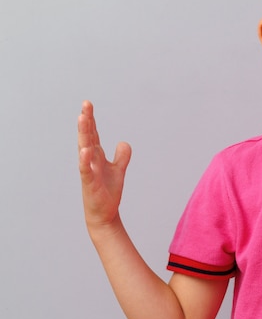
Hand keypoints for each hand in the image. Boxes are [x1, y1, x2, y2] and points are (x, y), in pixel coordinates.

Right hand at [78, 101, 131, 228]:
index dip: (91, 120)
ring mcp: (88, 171)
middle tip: (85, 105)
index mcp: (96, 156)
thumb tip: (123, 142)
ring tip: (82, 118)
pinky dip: (85, 160)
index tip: (87, 104)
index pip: (93, 134)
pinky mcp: (89, 183)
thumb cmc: (107, 192)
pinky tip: (85, 150)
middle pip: (87, 137)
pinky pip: (86, 170)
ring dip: (83, 134)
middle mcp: (90, 161)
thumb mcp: (118, 170)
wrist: (104, 214)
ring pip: (84, 149)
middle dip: (86, 121)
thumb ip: (121, 156)